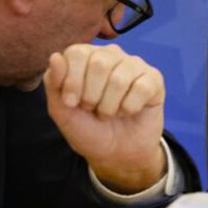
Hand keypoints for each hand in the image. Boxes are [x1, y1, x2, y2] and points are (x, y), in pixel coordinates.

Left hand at [43, 43, 166, 193]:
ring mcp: (133, 65)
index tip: (72, 103)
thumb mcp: (61, 111)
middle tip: (93, 109)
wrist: (116, 154)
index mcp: (85, 57)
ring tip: (109, 113)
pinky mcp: (153, 79)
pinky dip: (130, 108)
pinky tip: (128, 111)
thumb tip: (55, 56)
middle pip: (99, 63)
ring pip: (120, 78)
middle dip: (92, 96)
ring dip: (110, 106)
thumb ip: (54, 83)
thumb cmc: (87, 128)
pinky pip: (141, 88)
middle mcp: (110, 55)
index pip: (77, 53)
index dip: (73, 81)